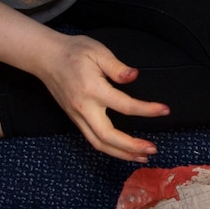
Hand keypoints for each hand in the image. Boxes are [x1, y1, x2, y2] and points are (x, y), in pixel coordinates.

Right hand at [34, 34, 167, 160]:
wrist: (45, 57)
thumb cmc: (73, 52)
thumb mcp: (98, 51)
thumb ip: (117, 67)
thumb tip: (134, 76)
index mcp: (93, 90)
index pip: (125, 106)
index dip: (147, 110)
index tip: (164, 110)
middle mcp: (83, 108)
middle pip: (108, 137)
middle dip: (132, 147)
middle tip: (152, 149)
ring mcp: (77, 116)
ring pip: (99, 144)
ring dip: (121, 154)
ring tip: (142, 157)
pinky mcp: (75, 119)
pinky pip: (93, 139)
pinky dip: (110, 149)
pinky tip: (124, 150)